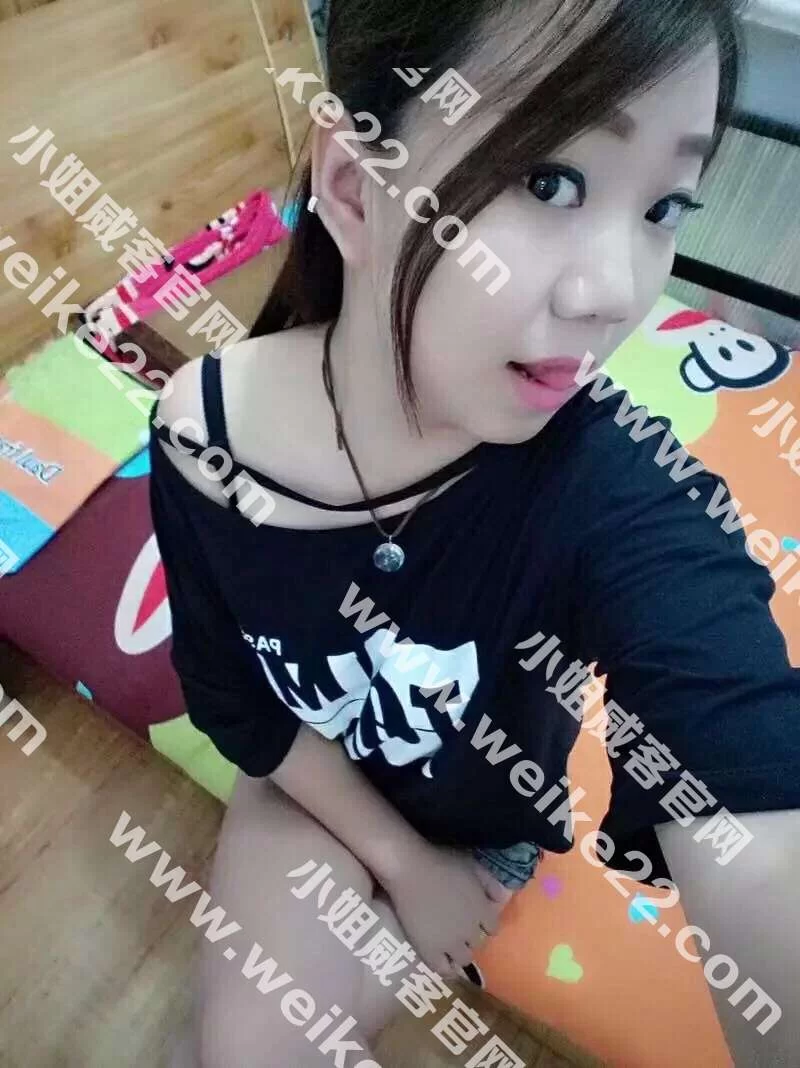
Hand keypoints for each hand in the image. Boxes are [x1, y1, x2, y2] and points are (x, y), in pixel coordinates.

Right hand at [382, 840, 512, 977]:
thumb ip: (491, 884)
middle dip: (471, 937)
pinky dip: (446, 968)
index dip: (484, 924)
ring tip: (448, 943)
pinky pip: (443, 969)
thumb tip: (504, 900)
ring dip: (459, 952)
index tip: (475, 920)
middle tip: (458, 929)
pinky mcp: (429, 950)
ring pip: (464, 958)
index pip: (493, 928)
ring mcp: (450, 943)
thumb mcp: (473, 866)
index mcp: (482, 910)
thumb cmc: (441, 861)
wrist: (409, 868)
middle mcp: (470, 930)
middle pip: (478, 943)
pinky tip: (442, 960)